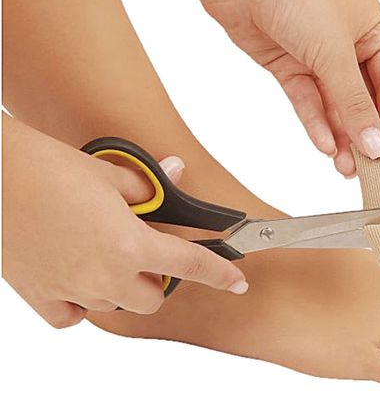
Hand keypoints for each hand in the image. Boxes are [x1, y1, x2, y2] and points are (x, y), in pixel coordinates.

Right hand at [3, 116, 247, 327]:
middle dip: (158, 276)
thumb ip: (148, 186)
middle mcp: (105, 274)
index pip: (190, 264)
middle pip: (153, 296)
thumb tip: (175, 172)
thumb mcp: (110, 174)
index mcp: (130, 244)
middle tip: (146, 250)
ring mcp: (71, 289)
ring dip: (122, 285)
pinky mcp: (40, 295)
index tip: (236, 281)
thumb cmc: (49, 168)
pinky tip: (79, 275)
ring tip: (107, 252)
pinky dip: (83, 301)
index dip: (219, 273)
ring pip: (116, 305)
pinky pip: (74, 315)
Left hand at [205, 0, 379, 176]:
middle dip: (365, 136)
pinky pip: (307, 101)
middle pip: (363, 100)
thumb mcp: (335, 53)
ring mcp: (316, 57)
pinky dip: (315, 123)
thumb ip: (355, 103)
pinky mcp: (289, 67)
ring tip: (345, 169)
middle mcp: (347, 45)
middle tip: (368, 171)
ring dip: (341, 136)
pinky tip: (325, 146)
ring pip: (334, 106)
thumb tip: (376, 145)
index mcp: (373, 31)